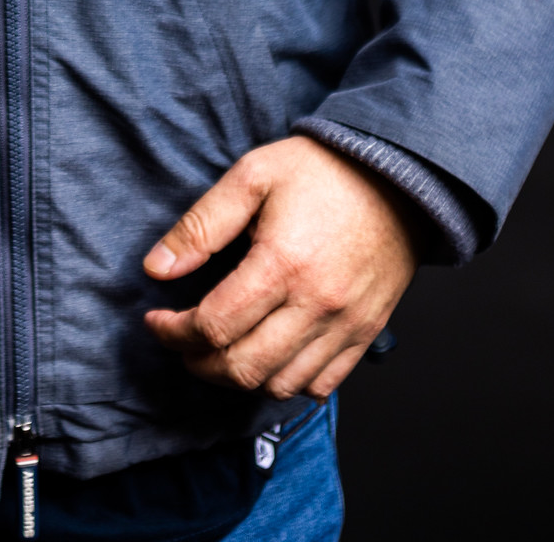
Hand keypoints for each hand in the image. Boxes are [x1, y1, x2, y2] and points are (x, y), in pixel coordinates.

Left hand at [143, 136, 421, 400]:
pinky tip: (268, 356)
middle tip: (181, 341)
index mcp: (281, 264)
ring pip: (280, 384)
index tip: (156, 321)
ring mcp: (345, 325)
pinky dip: (287, 382)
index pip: (213, 326)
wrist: (397, 175)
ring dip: (239, 377)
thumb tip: (157, 268)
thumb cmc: (322, 170)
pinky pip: (321, 384)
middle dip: (198, 363)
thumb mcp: (252, 176)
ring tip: (219, 350)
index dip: (173, 332)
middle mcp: (315, 305)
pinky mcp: (365, 333)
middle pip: (243, 368)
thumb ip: (201, 225)